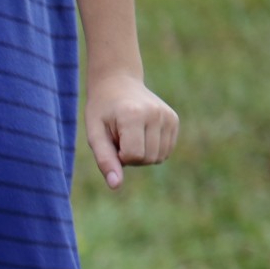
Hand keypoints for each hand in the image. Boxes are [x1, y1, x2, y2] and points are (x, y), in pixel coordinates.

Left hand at [84, 72, 178, 189]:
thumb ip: (105, 160)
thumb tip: (116, 186)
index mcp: (134, 115)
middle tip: (120, 136)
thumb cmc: (102, 110)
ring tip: (130, 134)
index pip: (132, 156)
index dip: (119, 156)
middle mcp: (156, 114)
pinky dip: (152, 149)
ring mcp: (168, 116)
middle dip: (130, 156)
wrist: (118, 82)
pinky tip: (142, 133)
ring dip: (142, 154)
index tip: (112, 140)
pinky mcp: (174, 119)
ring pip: (158, 158)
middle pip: (147, 159)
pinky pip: (165, 151)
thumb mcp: (95, 134)